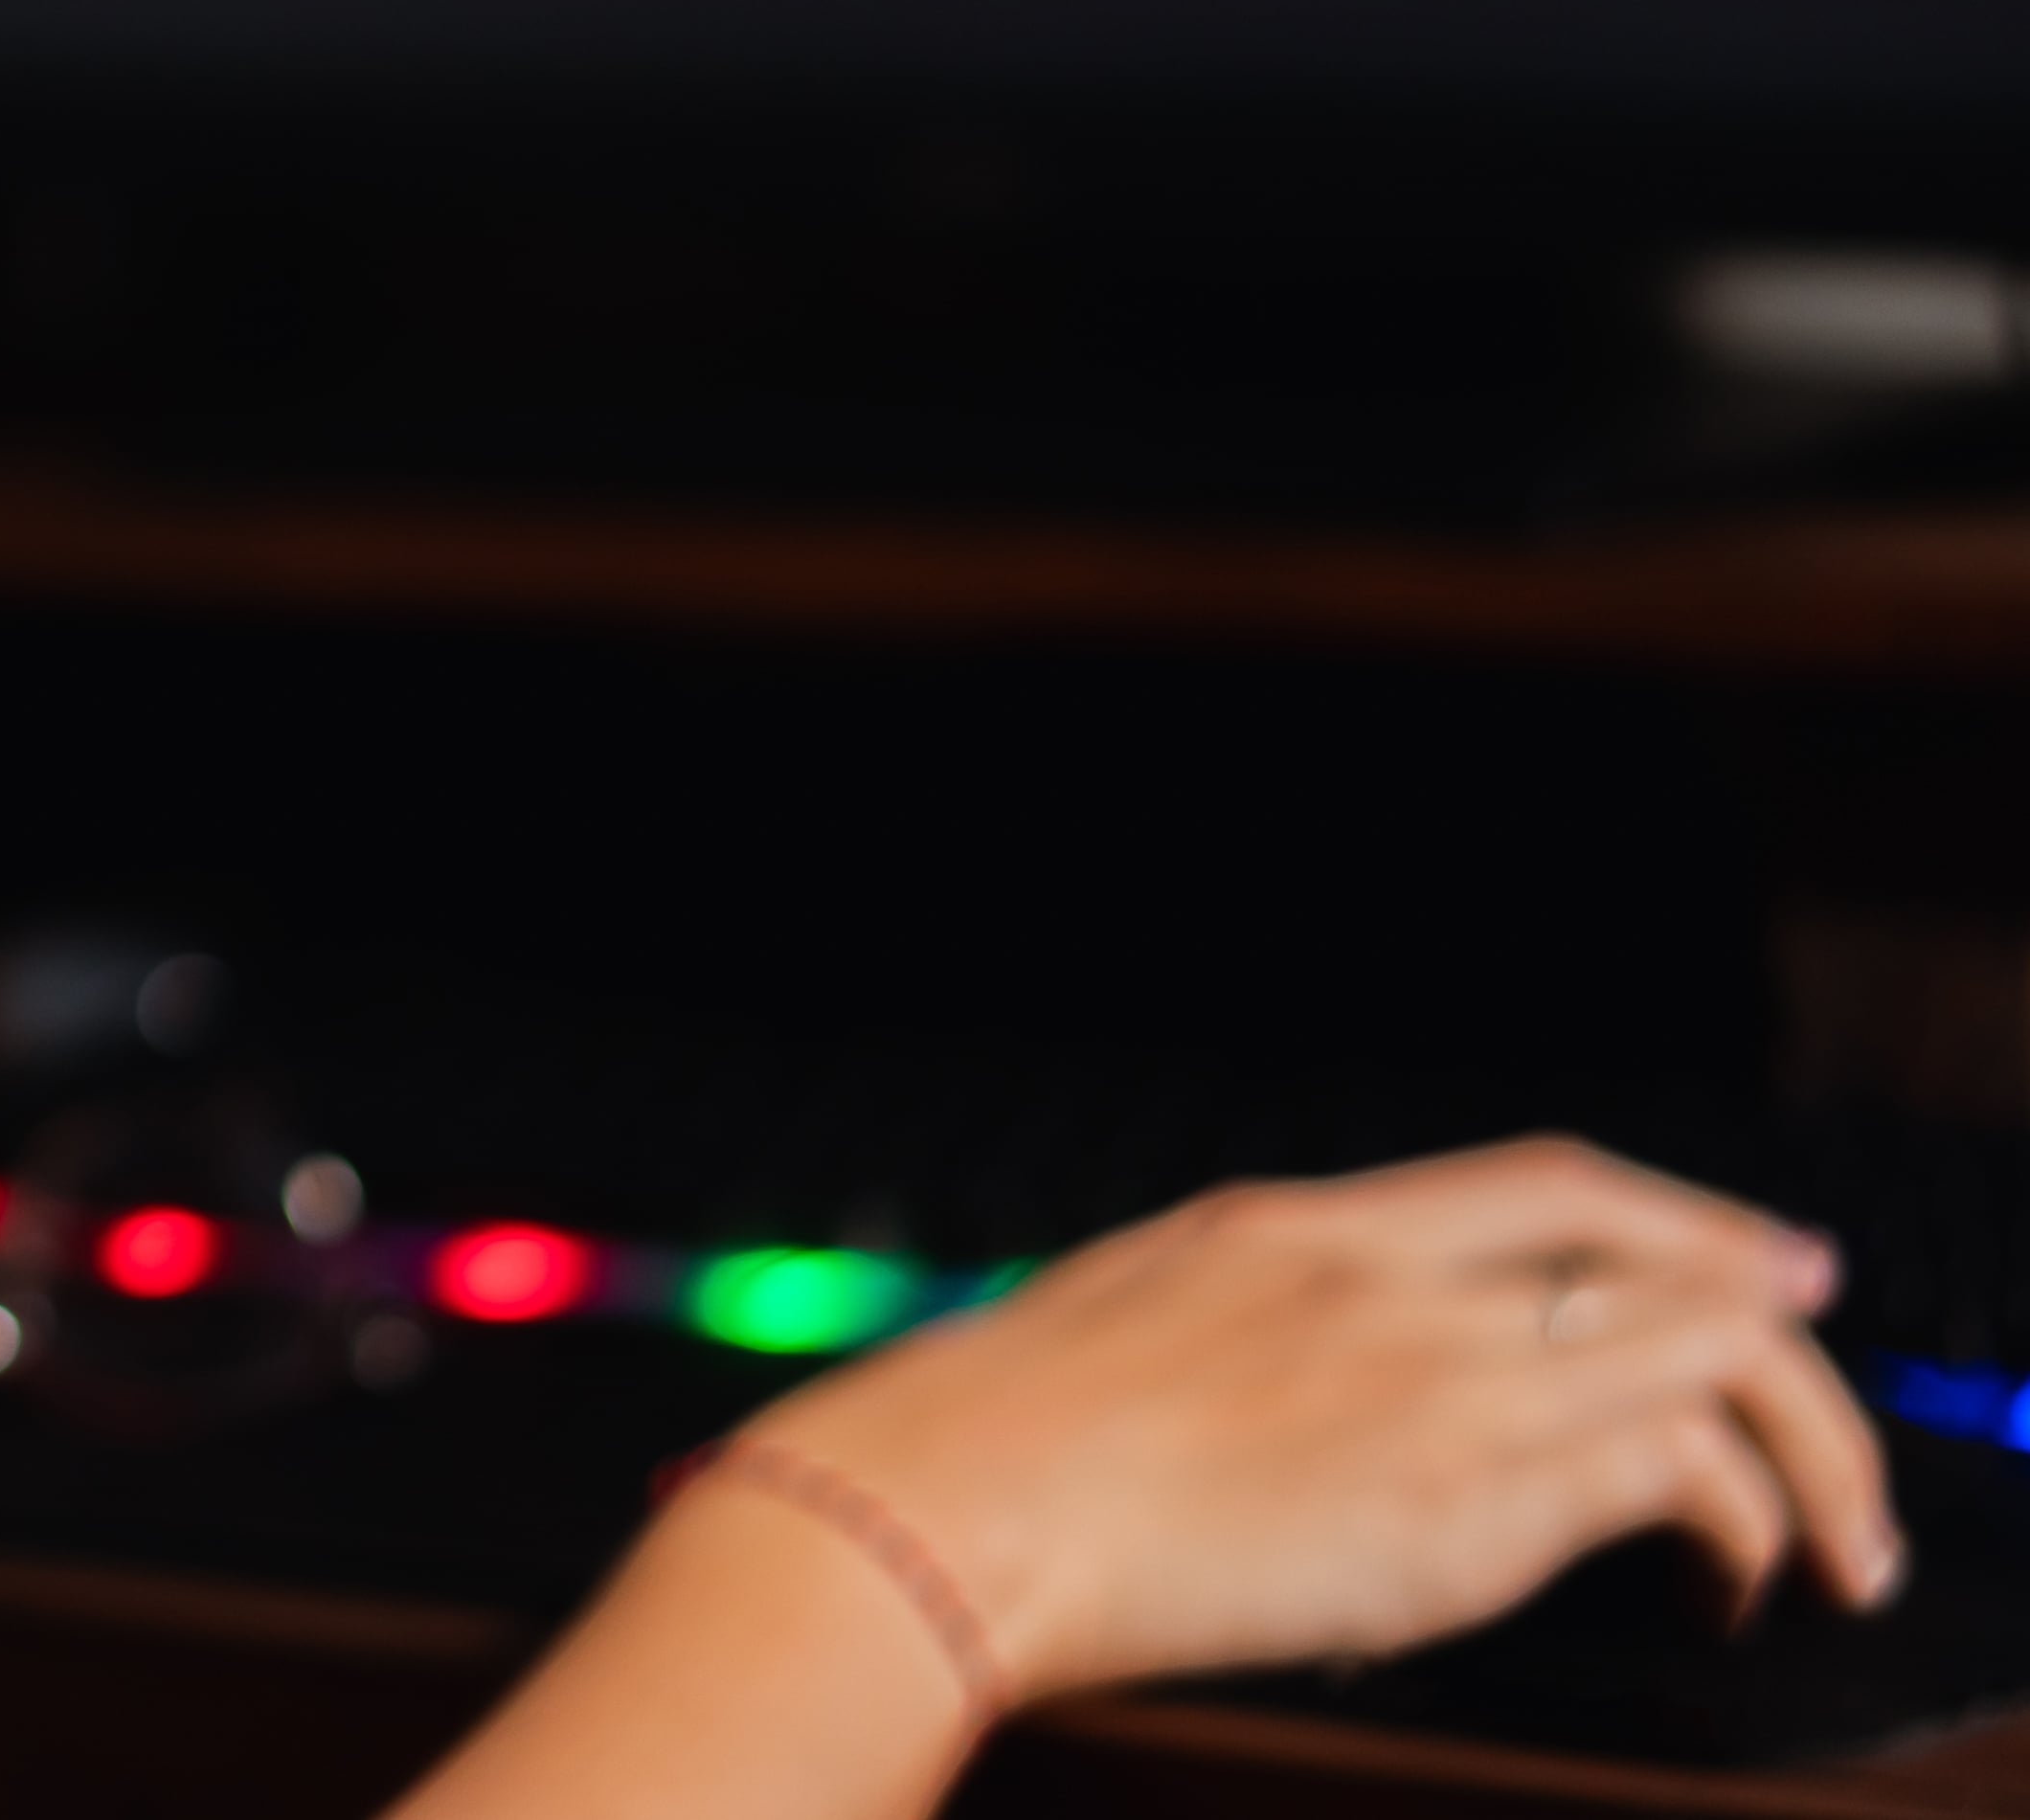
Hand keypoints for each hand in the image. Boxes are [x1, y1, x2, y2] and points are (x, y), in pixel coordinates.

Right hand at [744, 1137, 1898, 1702]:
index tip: (1744, 1255)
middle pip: (1658, 1253)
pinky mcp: (1458, 1484)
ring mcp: (1426, 1370)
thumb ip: (1236, 1347)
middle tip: (1826, 1377)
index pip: (1541, 1184)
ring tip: (1826, 1537)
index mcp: (1290, 1230)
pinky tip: (1729, 1581)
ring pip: (1704, 1351)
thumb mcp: (1120, 1339)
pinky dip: (1736, 1526)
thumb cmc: (980, 1454)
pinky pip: (1668, 1475)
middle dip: (1774, 1319)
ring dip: (1805, 1451)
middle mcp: (1381, 1278)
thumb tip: (1290, 1417)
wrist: (941, 1505)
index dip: (1672, 1218)